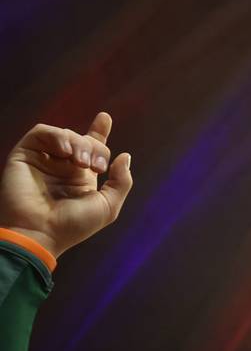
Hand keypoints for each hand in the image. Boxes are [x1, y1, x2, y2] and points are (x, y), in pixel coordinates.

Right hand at [0, 113, 134, 259]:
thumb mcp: (107, 206)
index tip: (104, 117)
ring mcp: (43, 160)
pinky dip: (58, 137)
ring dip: (79, 143)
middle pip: (84, 140)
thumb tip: (125, 156)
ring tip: (81, 162)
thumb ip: (121, 182)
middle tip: (96, 166)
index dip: (98, 131)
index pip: (90, 148)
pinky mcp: (25, 155)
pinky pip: (42, 132)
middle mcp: (62, 166)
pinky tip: (66, 153)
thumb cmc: (73, 225)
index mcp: (81, 177)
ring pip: (65, 134)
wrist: (40, 233)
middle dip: (96, 147)